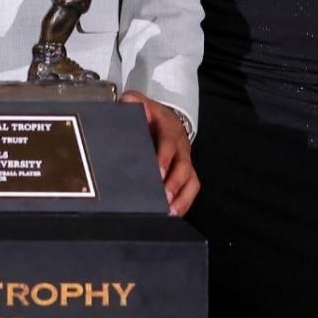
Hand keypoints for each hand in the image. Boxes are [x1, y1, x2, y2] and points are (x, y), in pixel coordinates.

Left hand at [121, 90, 198, 215]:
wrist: (166, 118)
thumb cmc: (151, 115)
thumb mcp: (141, 103)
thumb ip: (133, 102)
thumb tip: (126, 103)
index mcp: (169, 129)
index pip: (168, 144)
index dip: (164, 159)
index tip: (158, 173)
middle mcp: (180, 147)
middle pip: (183, 167)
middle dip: (174, 184)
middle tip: (165, 199)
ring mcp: (185, 161)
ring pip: (190, 180)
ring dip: (182, 198)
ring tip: (170, 212)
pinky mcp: (186, 173)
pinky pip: (191, 189)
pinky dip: (185, 203)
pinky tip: (174, 214)